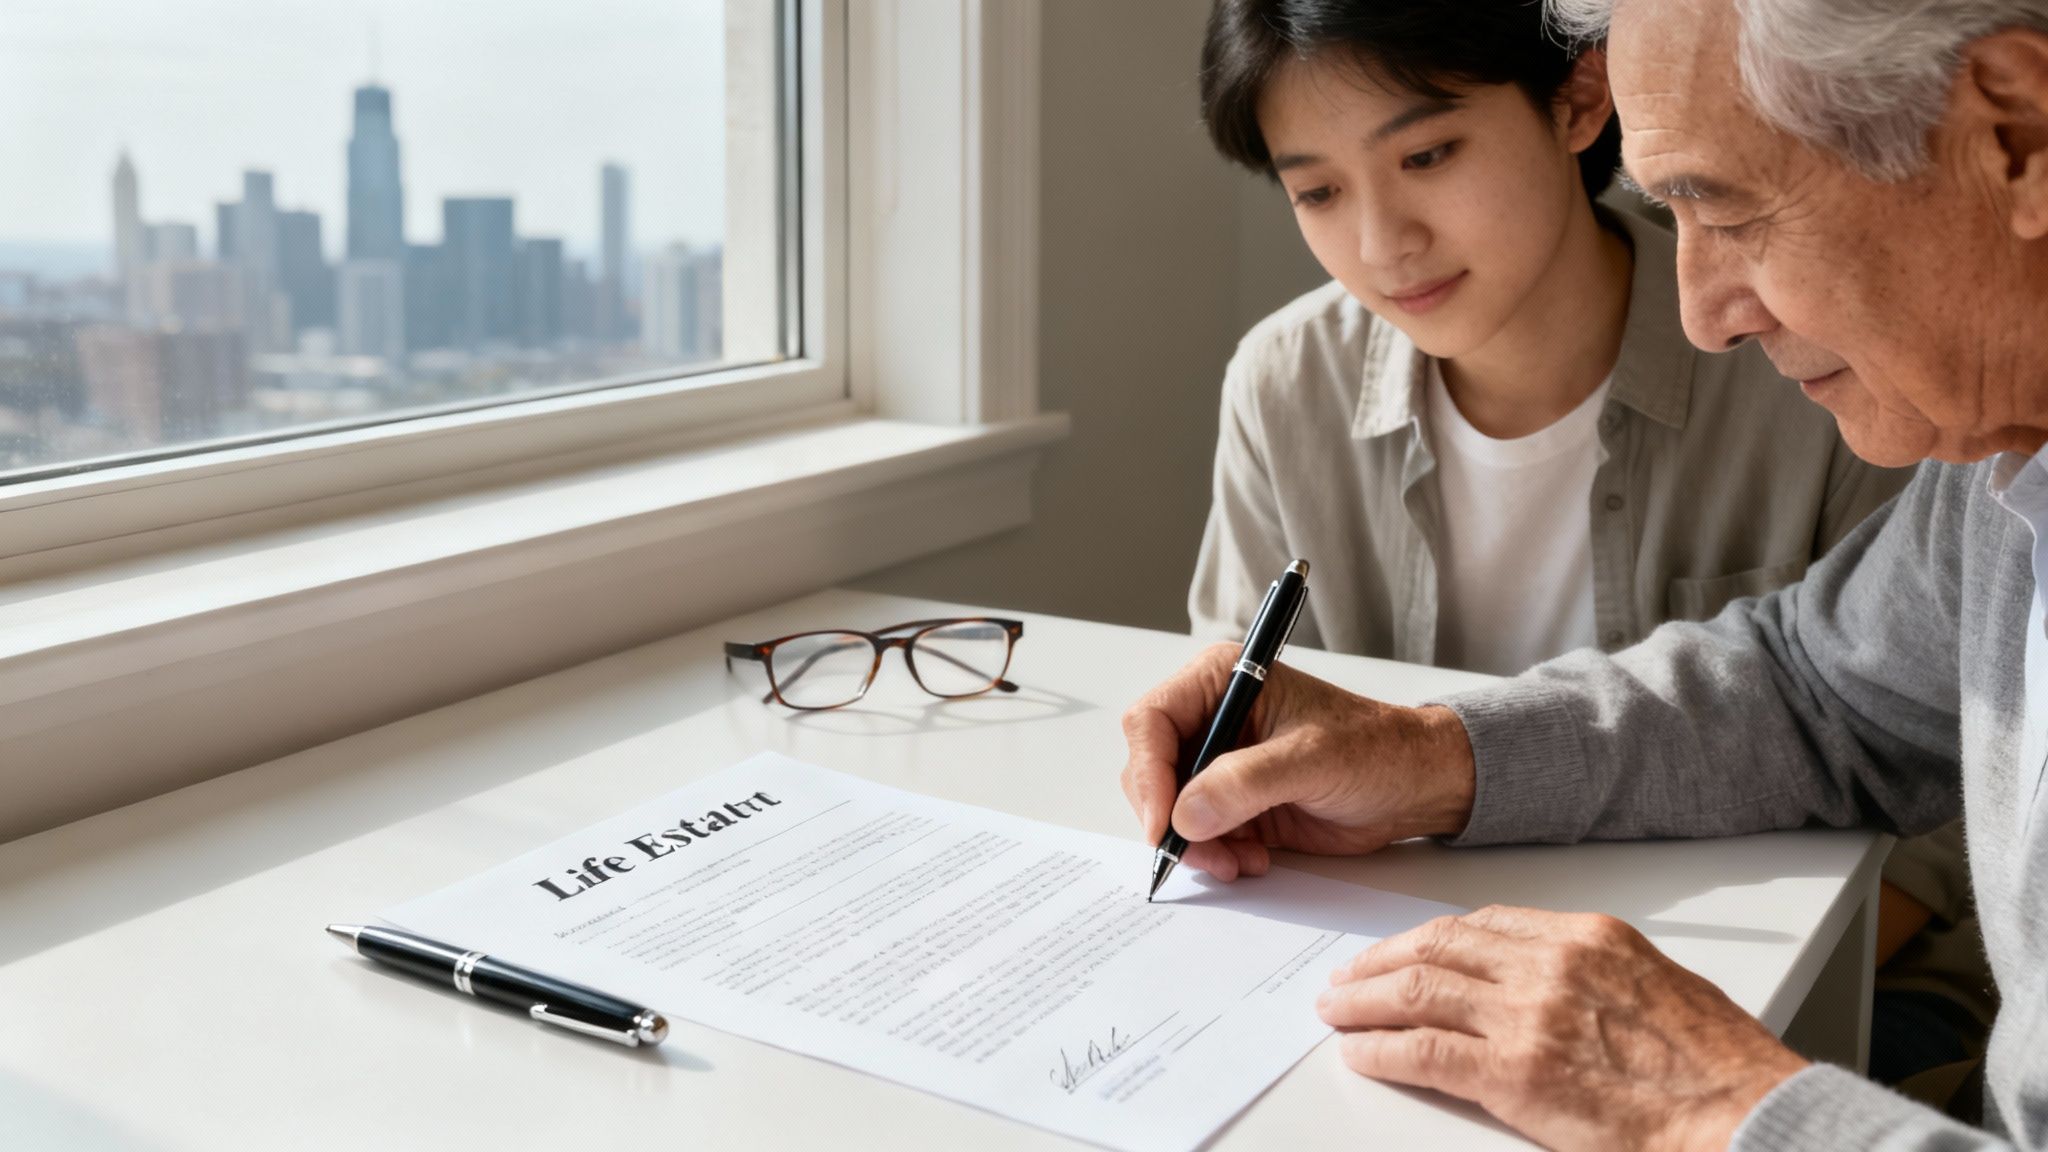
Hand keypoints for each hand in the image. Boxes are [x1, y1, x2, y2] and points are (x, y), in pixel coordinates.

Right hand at [1119, 643, 1475, 879]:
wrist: (1415, 787)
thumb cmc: (1376, 750)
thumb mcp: (1311, 759)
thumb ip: (1244, 782)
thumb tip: (1185, 813)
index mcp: (1223, 681)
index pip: (1152, 722)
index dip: (1148, 773)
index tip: (1164, 823)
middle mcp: (1213, 718)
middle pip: (1151, 769)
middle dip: (1170, 817)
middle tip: (1202, 853)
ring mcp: (1221, 763)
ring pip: (1170, 809)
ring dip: (1196, 843)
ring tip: (1237, 861)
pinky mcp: (1234, 802)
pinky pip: (1199, 834)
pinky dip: (1216, 855)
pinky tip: (1252, 859)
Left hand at [1317, 906, 1807, 1151]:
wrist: (1741, 1112)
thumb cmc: (1714, 1065)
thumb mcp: (1653, 986)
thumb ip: (1591, 975)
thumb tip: (1541, 986)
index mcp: (1586, 937)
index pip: (1481, 924)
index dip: (1428, 939)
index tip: (1401, 950)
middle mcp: (1550, 964)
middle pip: (1437, 948)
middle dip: (1382, 961)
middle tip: (1348, 977)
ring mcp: (1528, 1016)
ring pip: (1418, 992)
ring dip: (1366, 1001)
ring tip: (1338, 1010)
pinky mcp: (1514, 1073)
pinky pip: (1424, 1051)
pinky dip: (1382, 1049)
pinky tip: (1361, 1052)